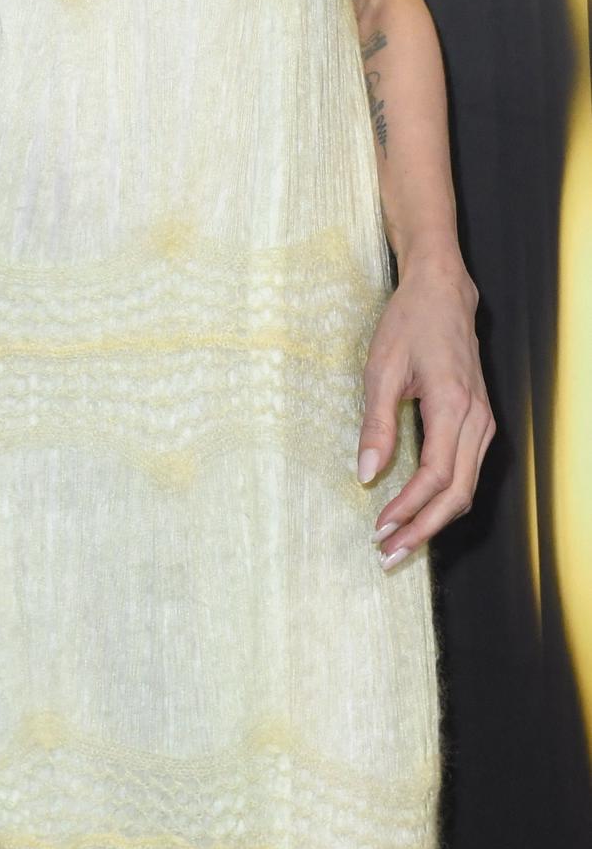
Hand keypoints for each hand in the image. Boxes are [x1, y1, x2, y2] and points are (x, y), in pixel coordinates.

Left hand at [356, 258, 494, 564]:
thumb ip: (376, 424)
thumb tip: (365, 473)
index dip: (409, 508)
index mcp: (454, 406)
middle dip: (423, 529)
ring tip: (400, 541)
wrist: (442, 292)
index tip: (380, 529)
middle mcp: (477, 420)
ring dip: (434, 519)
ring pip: (466, 487)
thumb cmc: (409, 323)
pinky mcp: (479, 422)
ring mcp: (484, 422)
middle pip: (457, 493)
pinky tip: (418, 511)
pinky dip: (443, 498)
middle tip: (389, 555)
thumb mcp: (380, 368)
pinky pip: (466, 471)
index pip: (436, 476)